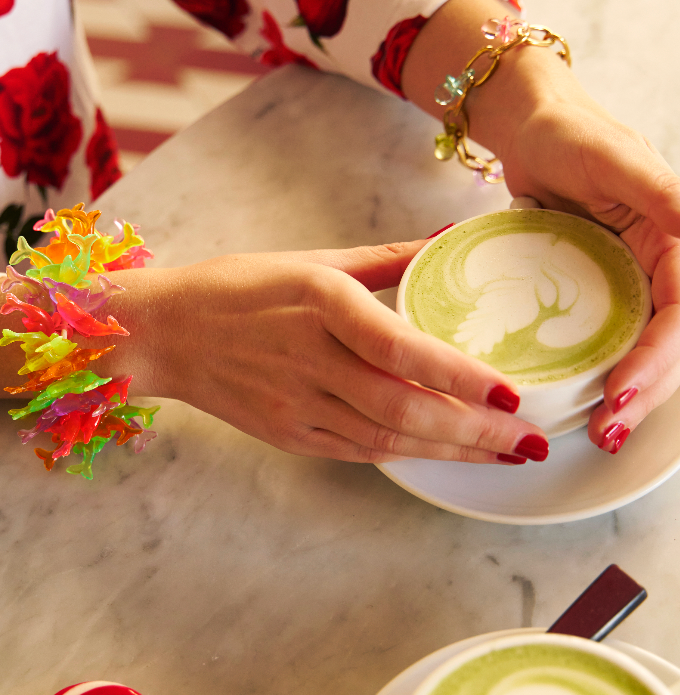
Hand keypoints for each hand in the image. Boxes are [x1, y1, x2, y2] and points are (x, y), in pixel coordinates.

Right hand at [100, 240, 548, 464]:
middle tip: (531, 439)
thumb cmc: (238, 288)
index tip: (511, 390)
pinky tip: (450, 454)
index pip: (400, 348)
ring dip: (453, 452)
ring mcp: (297, 405)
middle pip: (403, 408)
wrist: (164, 333)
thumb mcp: (313, 259)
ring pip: (388, 439)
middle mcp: (309, 359)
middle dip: (475, 431)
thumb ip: (390, 258)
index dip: (459, 375)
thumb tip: (455, 239)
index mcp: (319, 304)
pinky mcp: (289, 434)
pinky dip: (410, 454)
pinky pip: (360, 451)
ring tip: (507, 455)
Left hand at [501, 101, 679, 451]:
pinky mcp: (603, 292)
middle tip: (609, 431)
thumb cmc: (570, 133)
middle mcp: (664, 265)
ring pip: (647, 351)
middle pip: (671, 343)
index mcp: (679, 238)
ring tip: (603, 434)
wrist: (530, 129)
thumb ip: (659, 192)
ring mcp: (634, 282)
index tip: (623, 388)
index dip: (659, 356)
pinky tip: (591, 407)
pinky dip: (609, 376)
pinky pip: (614, 341)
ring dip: (631, 396)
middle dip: (645, 392)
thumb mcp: (614, 158)